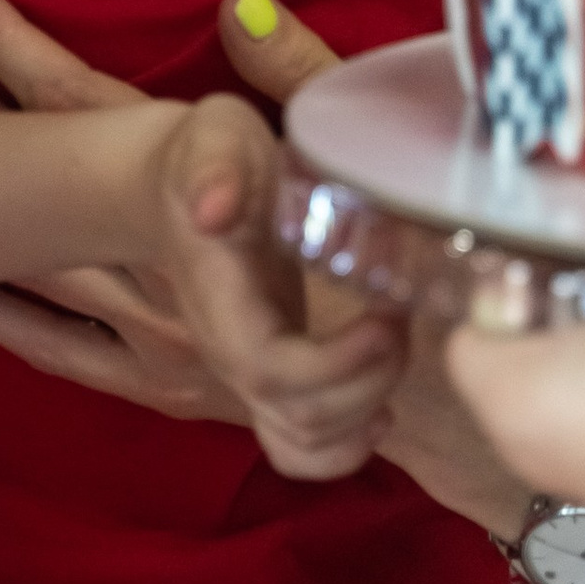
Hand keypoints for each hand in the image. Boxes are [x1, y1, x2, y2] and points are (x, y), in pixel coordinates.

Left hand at [0, 0, 403, 471]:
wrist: (428, 406)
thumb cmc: (411, 272)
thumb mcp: (365, 160)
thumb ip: (300, 75)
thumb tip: (235, 0)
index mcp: (193, 194)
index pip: (76, 101)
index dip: (5, 43)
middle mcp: (147, 261)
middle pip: (17, 172)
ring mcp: (140, 328)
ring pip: (18, 252)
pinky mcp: (156, 382)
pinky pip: (51, 345)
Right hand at [135, 89, 405, 481]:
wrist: (181, 188)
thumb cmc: (209, 156)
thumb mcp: (212, 138)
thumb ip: (213, 166)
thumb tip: (213, 208)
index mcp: (222, 302)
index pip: (271, 370)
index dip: (337, 364)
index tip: (388, 315)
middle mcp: (233, 353)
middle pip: (299, 416)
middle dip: (370, 381)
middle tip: (403, 316)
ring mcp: (251, 374)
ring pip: (302, 443)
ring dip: (364, 417)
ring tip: (396, 352)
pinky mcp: (274, 378)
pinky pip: (301, 445)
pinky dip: (347, 445)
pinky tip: (383, 411)